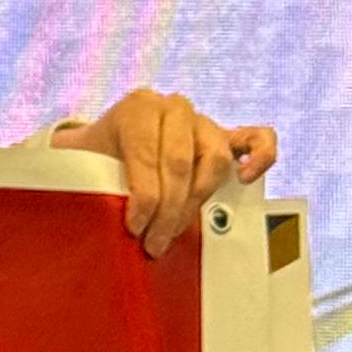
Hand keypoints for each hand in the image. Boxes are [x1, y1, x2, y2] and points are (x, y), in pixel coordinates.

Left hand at [51, 90, 274, 257]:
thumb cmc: (100, 160)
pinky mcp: (227, 135)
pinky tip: (246, 179)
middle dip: (168, 211)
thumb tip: (113, 232)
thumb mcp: (91, 167)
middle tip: (155, 242)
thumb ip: (102, 187)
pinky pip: (257, 139)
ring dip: (198, 200)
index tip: (135, 227)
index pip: (147, 156)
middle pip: (180, 164)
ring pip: (214, 160)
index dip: (143, 198)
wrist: (108, 145)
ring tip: (178, 229)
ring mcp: (203, 120)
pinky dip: (260, 158)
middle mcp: (173, 108)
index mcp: (138, 108)